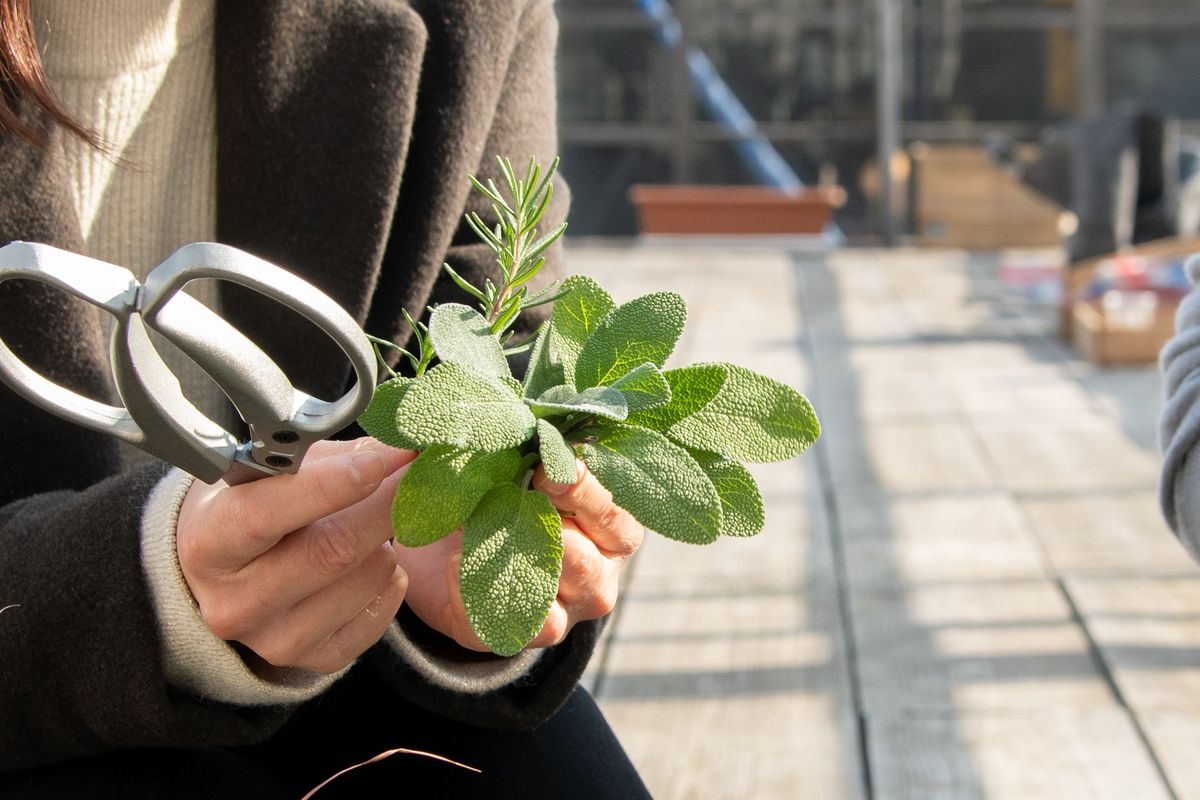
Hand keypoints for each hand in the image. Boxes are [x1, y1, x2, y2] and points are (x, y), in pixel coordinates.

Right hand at [177, 438, 415, 673]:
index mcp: (210, 543)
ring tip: (377, 525)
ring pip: (364, 582)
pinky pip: (375, 620)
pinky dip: (389, 585)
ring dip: (387, 544)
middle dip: (383, 506)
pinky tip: (377, 563)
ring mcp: (272, 639)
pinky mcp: (310, 659)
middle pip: (331, 551)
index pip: (265, 516)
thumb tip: (393, 448)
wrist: (226, 573)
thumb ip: (326, 459)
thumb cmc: (251, 504)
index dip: (329, 485)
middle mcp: (235, 601)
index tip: (379, 459)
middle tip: (413, 476)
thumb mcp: (268, 472)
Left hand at [396, 461, 643, 652]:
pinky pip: (505, 624)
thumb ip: (526, 445)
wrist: (442, 547)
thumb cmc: (496, 491)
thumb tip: (512, 419)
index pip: (615, 517)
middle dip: (539, 528)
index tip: (541, 469)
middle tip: (506, 499)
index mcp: (612, 532)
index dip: (580, 492)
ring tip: (474, 528)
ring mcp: (564, 614)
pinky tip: (456, 563)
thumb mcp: (515, 462)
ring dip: (506, 560)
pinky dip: (476, 592)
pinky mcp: (518, 637)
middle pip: (584, 565)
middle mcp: (598, 577)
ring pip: (549, 598)